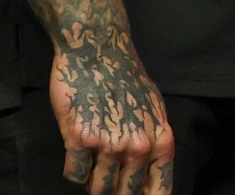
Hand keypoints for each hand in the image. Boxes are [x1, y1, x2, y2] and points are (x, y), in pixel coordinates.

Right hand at [50, 32, 173, 194]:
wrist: (99, 53)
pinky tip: (78, 150)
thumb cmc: (127, 79)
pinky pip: (74, 174)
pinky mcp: (81, 140)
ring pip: (98, 188)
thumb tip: (149, 180)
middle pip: (124, 193)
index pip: (159, 190)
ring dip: (93, 180)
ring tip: (93, 158)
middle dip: (115, 190)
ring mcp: (109, 146)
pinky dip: (74, 169)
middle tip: (107, 174)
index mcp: (160, 141)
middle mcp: (138, 148)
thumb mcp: (153, 111)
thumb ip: (153, 144)